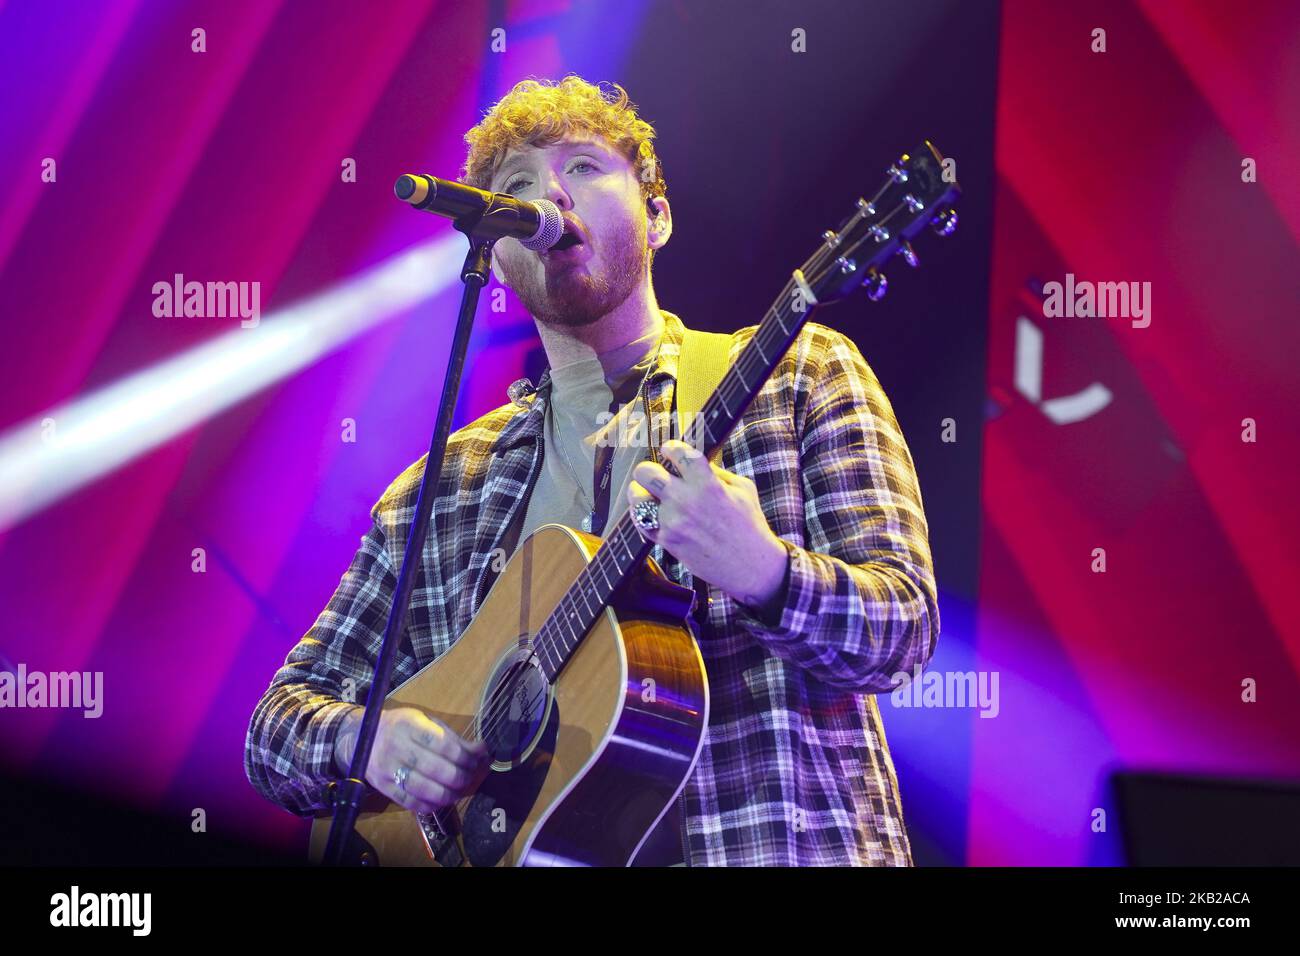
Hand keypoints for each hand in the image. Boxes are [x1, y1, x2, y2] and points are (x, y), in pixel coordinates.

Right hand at [334, 705, 489, 813]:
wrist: (361, 738)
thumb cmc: (401, 727)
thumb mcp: (425, 721)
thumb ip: (452, 737)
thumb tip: (481, 751)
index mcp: (409, 725)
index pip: (444, 745)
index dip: (466, 755)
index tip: (479, 757)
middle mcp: (397, 747)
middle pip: (437, 769)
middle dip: (461, 776)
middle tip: (471, 775)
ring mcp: (388, 770)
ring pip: (426, 789)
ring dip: (450, 794)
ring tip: (459, 789)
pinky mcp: (384, 788)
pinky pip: (412, 803)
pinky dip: (432, 805)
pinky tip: (442, 800)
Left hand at [627, 439, 789, 608]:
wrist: (751, 567)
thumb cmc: (750, 526)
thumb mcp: (743, 489)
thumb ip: (716, 473)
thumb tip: (693, 462)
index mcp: (708, 484)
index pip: (679, 454)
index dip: (671, 447)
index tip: (670, 450)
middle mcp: (687, 501)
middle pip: (647, 473)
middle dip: (648, 468)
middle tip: (655, 472)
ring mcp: (673, 523)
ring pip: (637, 497)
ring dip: (641, 491)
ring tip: (648, 492)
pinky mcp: (667, 541)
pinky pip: (641, 521)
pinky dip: (642, 513)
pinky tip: (649, 510)